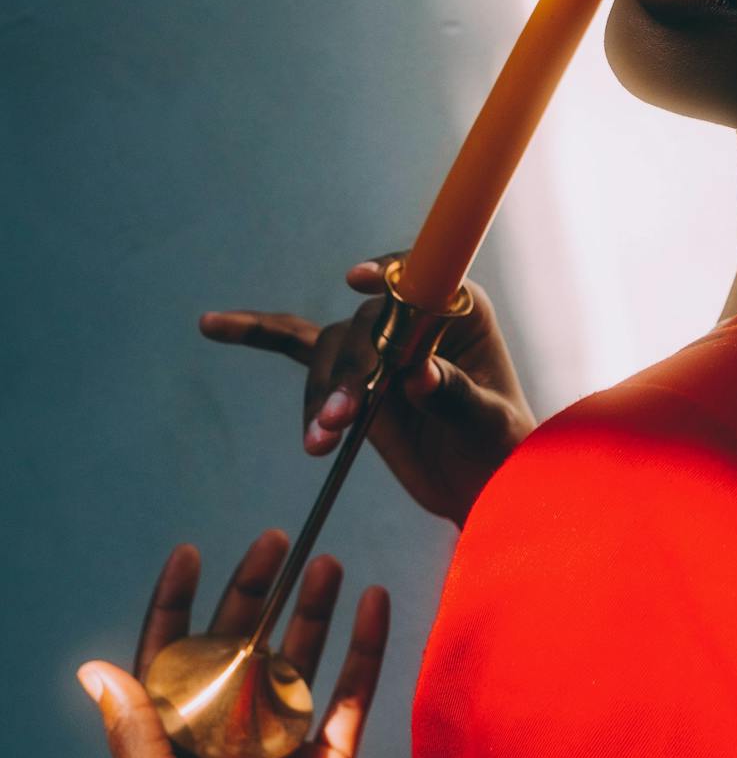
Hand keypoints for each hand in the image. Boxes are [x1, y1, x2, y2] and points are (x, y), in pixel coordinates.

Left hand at [78, 533, 386, 757]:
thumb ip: (134, 732)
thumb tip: (95, 670)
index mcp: (180, 742)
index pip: (174, 656)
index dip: (178, 603)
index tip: (191, 553)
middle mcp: (229, 735)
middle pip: (243, 644)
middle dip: (256, 590)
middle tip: (276, 541)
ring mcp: (283, 744)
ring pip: (299, 658)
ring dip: (312, 609)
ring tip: (326, 562)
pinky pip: (350, 692)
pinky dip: (365, 647)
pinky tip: (373, 604)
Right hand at [201, 256, 536, 525]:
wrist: (484, 485)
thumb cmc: (501, 448)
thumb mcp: (488, 423)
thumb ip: (455, 394)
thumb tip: (418, 372)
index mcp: (461, 311)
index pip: (421, 275)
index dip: (388, 273)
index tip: (356, 282)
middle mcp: (416, 317)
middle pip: (366, 323)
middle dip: (349, 370)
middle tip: (340, 419)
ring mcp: (379, 345)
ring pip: (333, 351)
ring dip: (321, 394)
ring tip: (319, 442)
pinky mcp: (351, 376)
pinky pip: (299, 348)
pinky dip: (258, 336)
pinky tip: (213, 325)